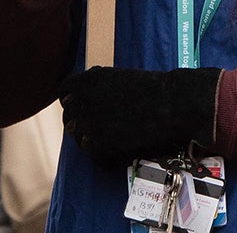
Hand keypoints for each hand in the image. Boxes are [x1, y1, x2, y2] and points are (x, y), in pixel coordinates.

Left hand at [59, 66, 220, 171]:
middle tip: (100, 127)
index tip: (81, 106)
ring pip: (80, 140)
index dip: (73, 100)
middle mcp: (83, 101)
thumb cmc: (153, 88)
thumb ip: (99, 89)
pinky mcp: (101, 144)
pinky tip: (119, 153)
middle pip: (69, 119)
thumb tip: (87, 103)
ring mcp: (90, 124)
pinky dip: (106, 158)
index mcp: (88, 80)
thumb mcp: (120, 79)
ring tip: (113, 139)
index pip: (64, 92)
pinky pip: (96, 157)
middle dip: (81, 124)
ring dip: (93, 141)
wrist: (172, 103)